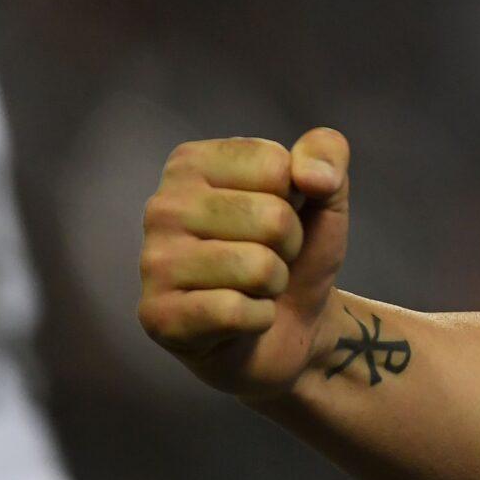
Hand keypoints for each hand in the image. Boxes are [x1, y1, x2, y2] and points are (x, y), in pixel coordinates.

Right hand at [136, 129, 350, 401]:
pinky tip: (237, 318)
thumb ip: (327, 153)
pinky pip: (237, 311)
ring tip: (252, 286)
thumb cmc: (298, 249)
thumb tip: (312, 176)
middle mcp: (162, 207)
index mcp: (191, 164)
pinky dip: (258, 318)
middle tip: (268, 257)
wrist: (290, 326)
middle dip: (289, 244)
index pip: (275, 165)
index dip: (298, 196)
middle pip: (271, 217)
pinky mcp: (157, 316)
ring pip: (258, 266)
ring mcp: (153, 263)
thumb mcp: (326, 189)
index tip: (278, 215)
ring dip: (273, 282)